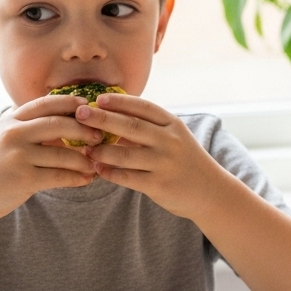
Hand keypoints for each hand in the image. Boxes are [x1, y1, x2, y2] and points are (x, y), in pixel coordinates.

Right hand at [0, 94, 102, 216]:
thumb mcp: (7, 137)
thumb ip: (30, 128)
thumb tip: (68, 120)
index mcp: (12, 120)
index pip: (44, 104)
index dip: (68, 102)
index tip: (88, 104)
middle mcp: (14, 133)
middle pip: (57, 125)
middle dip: (83, 129)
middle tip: (100, 136)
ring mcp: (19, 155)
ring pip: (62, 154)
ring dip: (84, 159)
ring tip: (96, 163)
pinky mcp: (24, 178)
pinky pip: (59, 176)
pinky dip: (77, 177)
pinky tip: (87, 179)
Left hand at [80, 93, 218, 218]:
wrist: (210, 192)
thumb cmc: (184, 160)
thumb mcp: (174, 137)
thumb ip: (149, 126)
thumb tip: (111, 114)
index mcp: (172, 125)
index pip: (143, 107)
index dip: (119, 102)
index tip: (98, 98)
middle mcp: (170, 142)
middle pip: (131, 127)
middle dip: (102, 119)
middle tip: (80, 114)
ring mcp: (165, 164)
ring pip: (126, 154)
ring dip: (102, 150)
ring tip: (85, 148)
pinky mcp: (159, 186)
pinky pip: (128, 177)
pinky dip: (110, 172)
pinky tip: (98, 168)